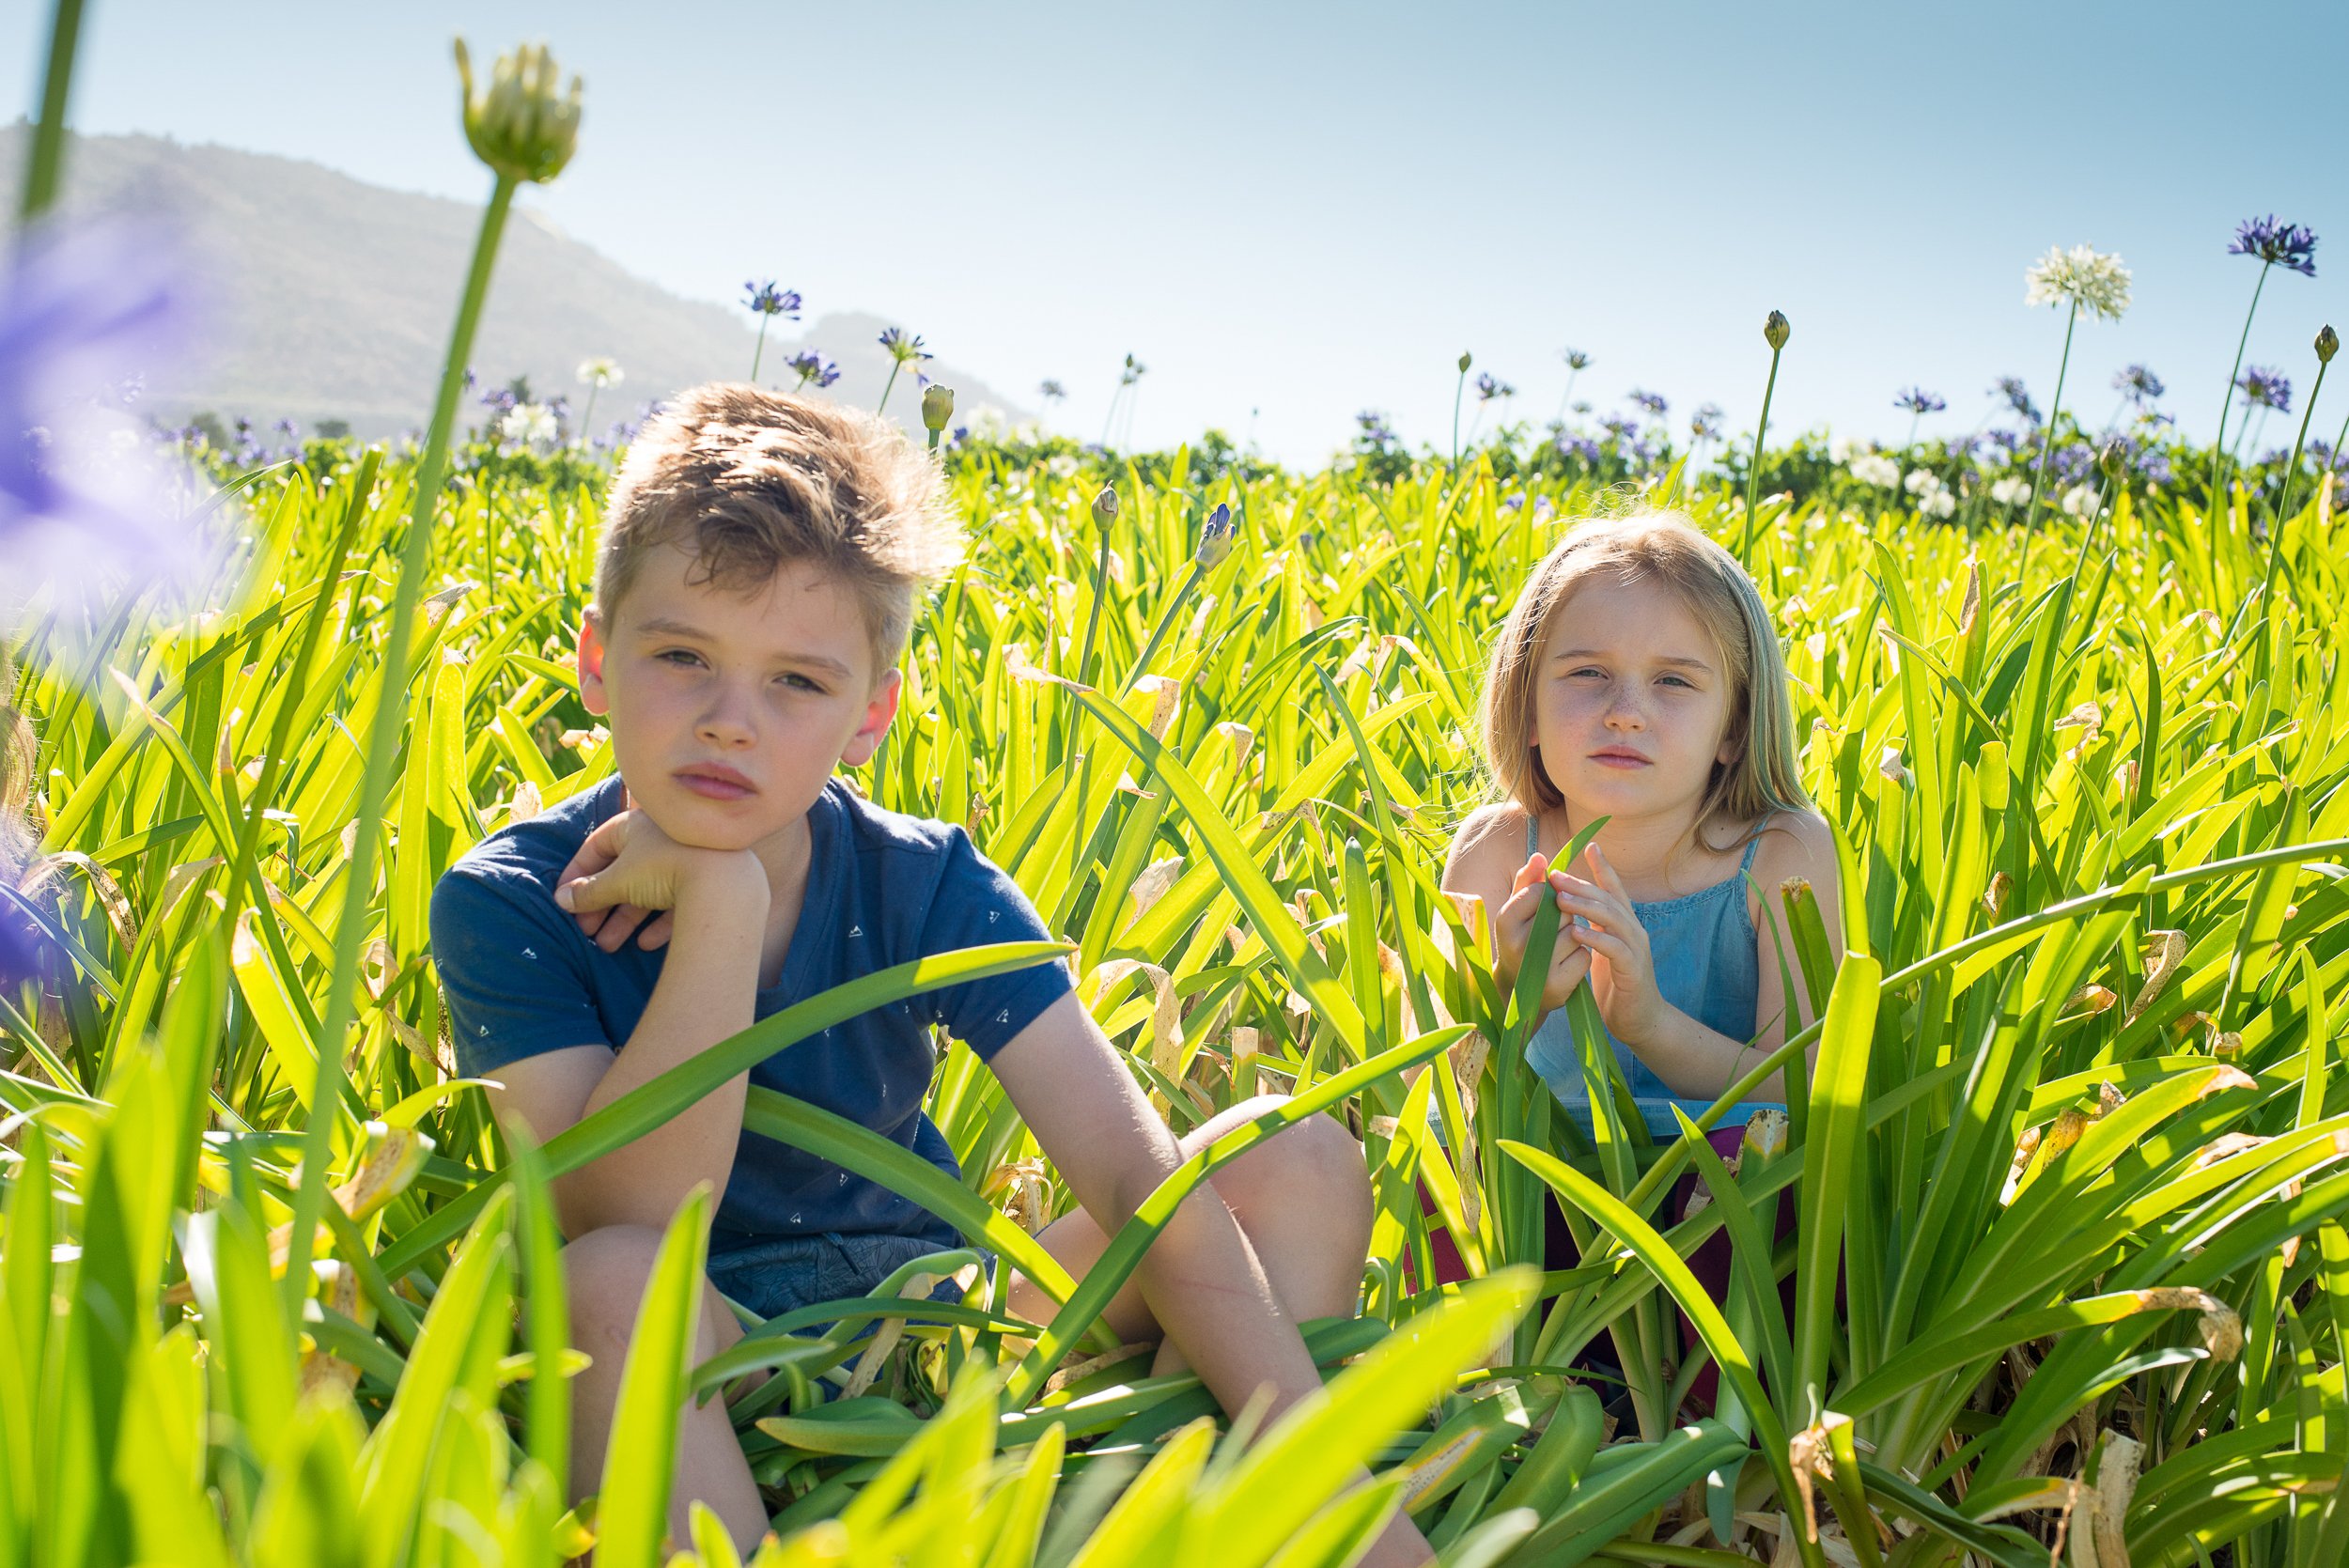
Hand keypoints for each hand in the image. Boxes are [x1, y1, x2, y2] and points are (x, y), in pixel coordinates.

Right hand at [553, 795, 762, 951]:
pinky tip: (645, 944)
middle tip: (584, 931)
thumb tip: (561, 899)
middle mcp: (664, 839)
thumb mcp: (619, 880)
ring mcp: (688, 861)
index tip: (563, 898)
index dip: (578, 871)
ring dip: (624, 921)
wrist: (725, 879)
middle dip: (601, 905)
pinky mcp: (708, 886)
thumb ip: (589, 891)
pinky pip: (677, 905)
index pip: (598, 844)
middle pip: (623, 873)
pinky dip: (659, 924)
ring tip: (606, 948)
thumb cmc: (664, 867)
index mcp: (638, 825)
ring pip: (648, 892)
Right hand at [1491, 851, 1593, 1015]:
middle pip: (1563, 912)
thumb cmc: (1521, 940)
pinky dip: (1581, 958)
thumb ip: (1528, 881)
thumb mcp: (1517, 911)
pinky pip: (1584, 957)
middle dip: (1566, 917)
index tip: (1546, 906)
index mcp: (1505, 920)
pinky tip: (1566, 964)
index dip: (1552, 896)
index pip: (1542, 892)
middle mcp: (1517, 943)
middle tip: (1553, 930)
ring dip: (1575, 937)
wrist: (1518, 991)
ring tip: (1560, 947)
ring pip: (1576, 934)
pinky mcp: (1556, 984)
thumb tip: (1540, 857)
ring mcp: (1537, 966)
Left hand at [1552, 844, 1665, 1046]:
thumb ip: (1593, 929)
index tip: (1590, 845)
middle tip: (1555, 876)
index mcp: (1625, 925)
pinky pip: (1614, 949)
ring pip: (1612, 919)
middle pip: (1608, 899)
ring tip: (1560, 899)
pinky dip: (1595, 939)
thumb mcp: (1601, 951)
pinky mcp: (1634, 970)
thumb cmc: (1617, 985)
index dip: (1603, 868)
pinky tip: (1576, 933)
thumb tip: (1572, 909)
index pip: (1615, 890)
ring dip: (1585, 907)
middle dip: (1581, 885)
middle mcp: (1634, 931)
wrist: (1639, 1020)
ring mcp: (1636, 949)